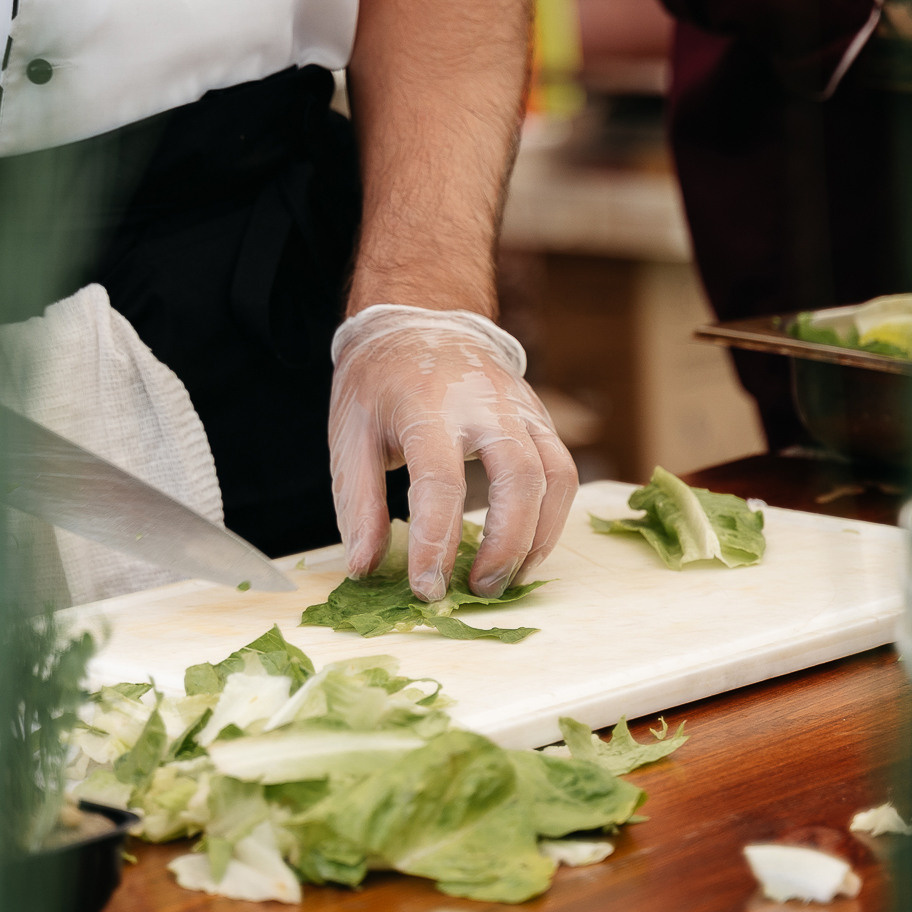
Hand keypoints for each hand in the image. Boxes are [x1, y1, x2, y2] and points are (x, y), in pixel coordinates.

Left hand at [328, 305, 578, 601]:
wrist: (421, 320)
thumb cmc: (379, 385)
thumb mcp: (349, 435)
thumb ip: (358, 503)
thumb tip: (364, 568)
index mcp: (426, 405)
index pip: (440, 480)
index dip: (436, 541)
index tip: (426, 587)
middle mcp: (484, 403)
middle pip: (519, 477)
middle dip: (505, 545)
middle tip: (477, 590)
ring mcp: (520, 408)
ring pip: (555, 477)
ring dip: (537, 539)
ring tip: (505, 580)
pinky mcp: (540, 418)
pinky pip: (562, 472)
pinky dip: (552, 520)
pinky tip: (526, 551)